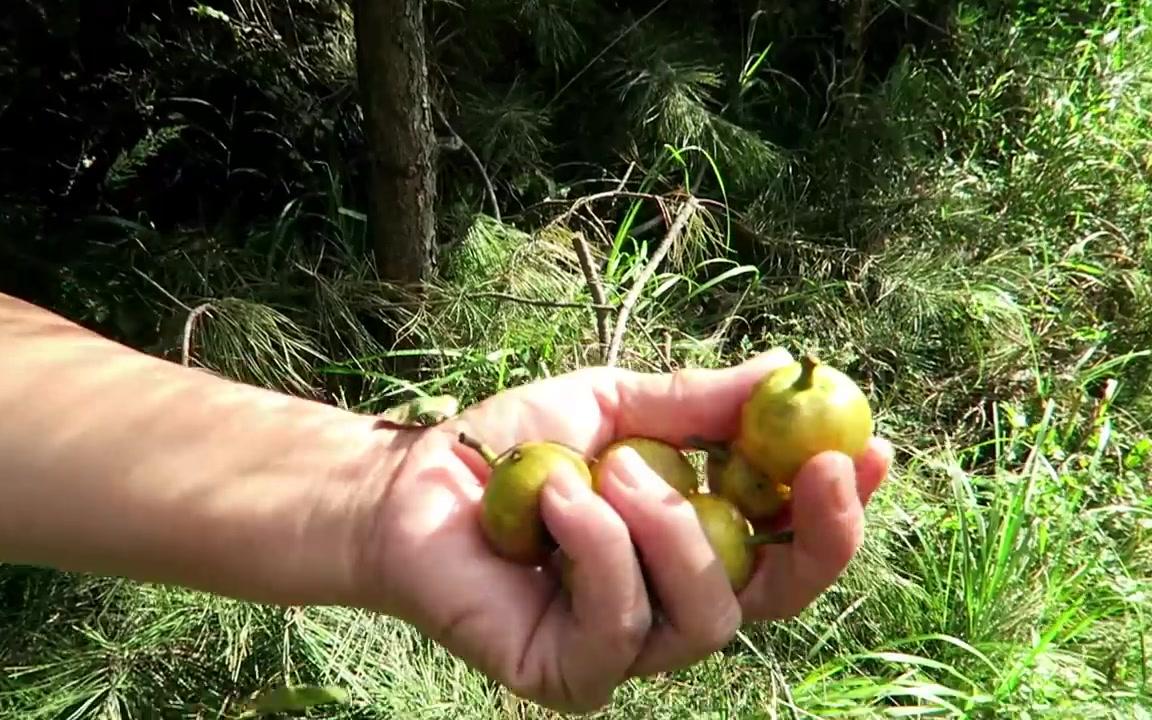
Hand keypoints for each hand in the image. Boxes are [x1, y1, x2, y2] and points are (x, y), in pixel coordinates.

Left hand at [356, 350, 890, 713]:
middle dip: (815, 539)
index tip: (873, 449)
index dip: (841, 510)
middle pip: (780, 602)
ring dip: (670, 527)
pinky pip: (620, 625)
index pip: (792, 548)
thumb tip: (787, 370)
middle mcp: (673, 605)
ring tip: (612, 470)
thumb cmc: (516, 447)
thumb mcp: (617, 407)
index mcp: (695, 545)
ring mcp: (626, 649)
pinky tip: (557, 500)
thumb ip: (697, 403)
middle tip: (820, 467)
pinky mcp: (572, 675)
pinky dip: (597, 547)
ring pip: (707, 617)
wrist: (413, 484)